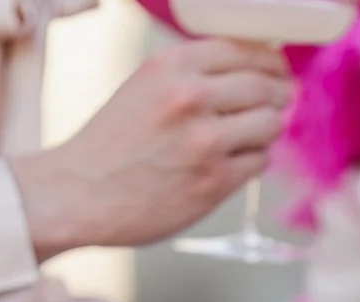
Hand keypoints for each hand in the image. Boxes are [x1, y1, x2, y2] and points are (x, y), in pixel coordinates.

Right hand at [11, 39, 292, 257]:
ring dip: (267, 130)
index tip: (277, 70)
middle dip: (278, 94)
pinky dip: (253, 161)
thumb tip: (252, 72)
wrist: (79, 193)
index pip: (245, 50)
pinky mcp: (215, 180)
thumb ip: (192, 75)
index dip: (270, 61)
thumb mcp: (144, 87)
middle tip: (279, 101)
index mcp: (172, 65)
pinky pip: (260, 161)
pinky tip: (234, 163)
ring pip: (269, 124)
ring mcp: (206, 140)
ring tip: (251, 136)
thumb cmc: (110, 145)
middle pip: (265, 87)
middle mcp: (191, 97)